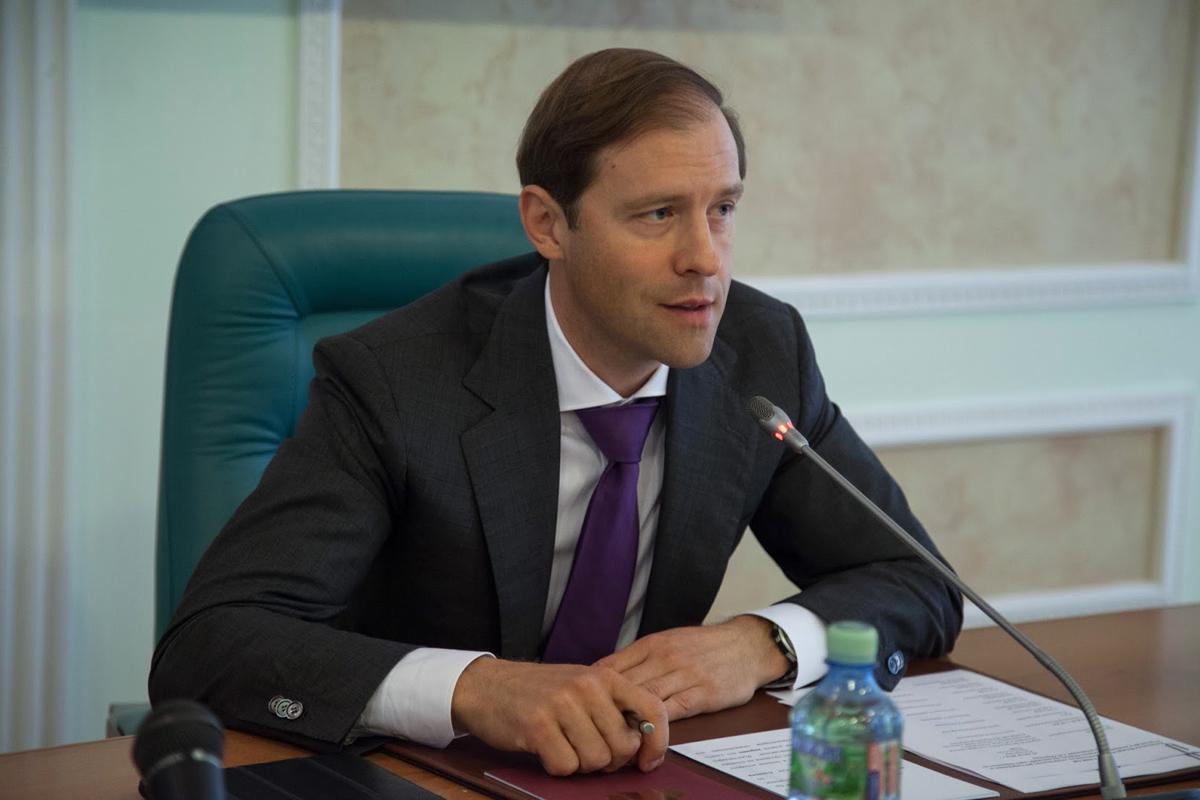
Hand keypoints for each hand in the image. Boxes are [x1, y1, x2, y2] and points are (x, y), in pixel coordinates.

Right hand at [450, 658, 668, 775]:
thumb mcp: (581, 686)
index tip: (648, 761)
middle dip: (609, 760)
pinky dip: (556, 767)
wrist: (487, 686)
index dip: (657, 742)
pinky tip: (545, 749)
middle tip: (588, 751)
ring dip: (580, 764)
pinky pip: (566, 767)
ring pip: (596, 760)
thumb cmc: (539, 692)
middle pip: (623, 746)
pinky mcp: (538, 726)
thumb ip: (613, 707)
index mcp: (604, 676)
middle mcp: (587, 686)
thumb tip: (643, 743)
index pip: (652, 708)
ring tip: (563, 746)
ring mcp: (562, 705)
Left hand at [595, 615, 787, 720]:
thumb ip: (640, 659)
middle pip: (623, 686)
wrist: (746, 645)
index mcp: (651, 644)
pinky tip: (644, 739)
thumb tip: (606, 677)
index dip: (592, 691)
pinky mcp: (701, 693)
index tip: (583, 708)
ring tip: (614, 741)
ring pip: (644, 700)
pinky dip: (654, 727)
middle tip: (593, 731)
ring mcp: (682, 675)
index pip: (610, 667)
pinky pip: (671, 711)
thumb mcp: (668, 642)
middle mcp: (664, 657)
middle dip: (605, 710)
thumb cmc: (704, 647)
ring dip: (627, 722)